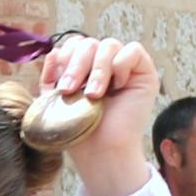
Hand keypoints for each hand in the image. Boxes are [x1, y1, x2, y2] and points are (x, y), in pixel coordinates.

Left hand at [35, 35, 163, 195]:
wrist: (101, 152)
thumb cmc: (81, 130)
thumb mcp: (56, 100)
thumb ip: (51, 76)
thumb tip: (53, 52)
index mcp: (86, 67)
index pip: (75, 44)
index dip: (65, 58)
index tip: (59, 87)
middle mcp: (106, 64)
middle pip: (89, 43)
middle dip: (76, 65)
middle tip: (69, 91)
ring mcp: (126, 67)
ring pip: (109, 45)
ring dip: (97, 70)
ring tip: (93, 96)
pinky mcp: (145, 73)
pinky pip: (133, 50)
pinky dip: (121, 64)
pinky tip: (117, 87)